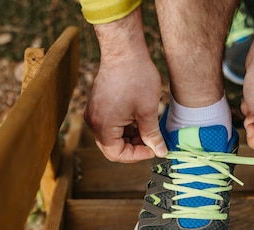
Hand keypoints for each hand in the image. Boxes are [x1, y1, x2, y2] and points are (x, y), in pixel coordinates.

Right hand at [85, 8, 165, 162]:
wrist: (124, 50)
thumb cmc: (136, 77)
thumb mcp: (148, 110)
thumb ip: (152, 135)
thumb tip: (160, 152)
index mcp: (103, 126)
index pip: (116, 154)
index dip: (137, 155)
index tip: (153, 149)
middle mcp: (93, 122)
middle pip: (111, 147)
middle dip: (132, 147)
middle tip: (151, 141)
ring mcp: (93, 113)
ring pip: (111, 137)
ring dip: (128, 137)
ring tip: (146, 127)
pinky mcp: (96, 105)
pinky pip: (108, 125)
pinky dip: (122, 127)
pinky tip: (137, 118)